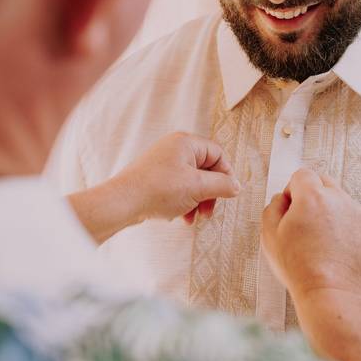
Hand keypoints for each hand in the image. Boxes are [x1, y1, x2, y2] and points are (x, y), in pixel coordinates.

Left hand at [113, 131, 240, 223]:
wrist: (123, 202)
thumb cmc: (158, 190)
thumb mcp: (197, 187)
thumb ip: (222, 185)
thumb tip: (237, 186)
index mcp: (186, 143)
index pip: (218, 154)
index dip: (225, 174)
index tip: (227, 193)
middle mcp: (174, 148)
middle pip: (205, 169)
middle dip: (210, 192)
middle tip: (209, 211)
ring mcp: (164, 163)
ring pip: (192, 181)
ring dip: (198, 200)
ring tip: (194, 217)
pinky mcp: (156, 177)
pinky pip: (178, 188)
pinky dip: (184, 202)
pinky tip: (181, 217)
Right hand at [261, 168, 360, 303]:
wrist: (331, 295)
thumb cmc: (298, 267)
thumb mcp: (269, 234)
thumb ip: (274, 206)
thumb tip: (283, 198)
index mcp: (313, 197)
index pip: (303, 174)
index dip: (293, 189)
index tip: (292, 209)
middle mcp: (340, 199)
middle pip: (325, 182)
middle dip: (313, 196)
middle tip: (306, 223)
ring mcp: (360, 215)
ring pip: (342, 202)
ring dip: (331, 213)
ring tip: (323, 242)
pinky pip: (357, 220)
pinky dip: (347, 229)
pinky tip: (338, 251)